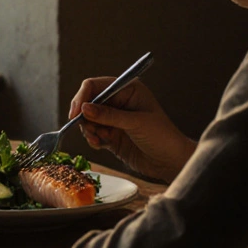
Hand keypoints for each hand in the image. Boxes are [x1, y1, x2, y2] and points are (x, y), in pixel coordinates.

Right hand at [69, 77, 195, 182]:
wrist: (171, 162)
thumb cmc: (161, 136)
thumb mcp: (135, 123)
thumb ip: (109, 116)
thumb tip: (84, 108)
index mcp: (127, 89)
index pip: (96, 85)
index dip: (83, 97)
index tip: (75, 114)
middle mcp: (119, 101)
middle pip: (88, 103)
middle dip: (84, 117)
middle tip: (89, 130)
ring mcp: (114, 119)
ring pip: (88, 120)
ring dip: (89, 130)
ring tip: (98, 139)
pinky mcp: (112, 135)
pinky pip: (94, 133)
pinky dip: (93, 139)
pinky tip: (100, 145)